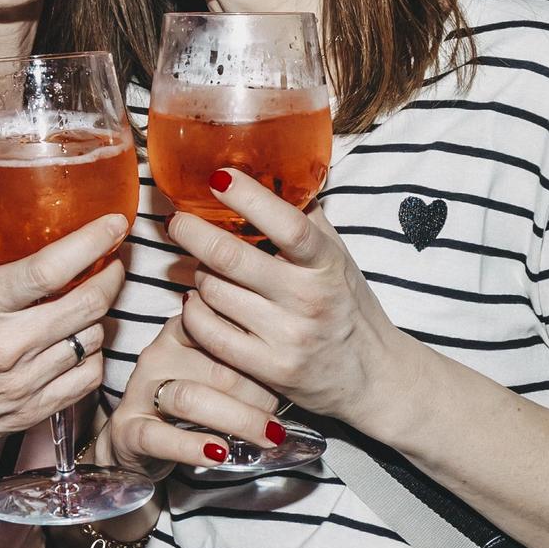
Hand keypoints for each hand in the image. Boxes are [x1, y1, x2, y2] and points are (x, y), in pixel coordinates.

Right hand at [0, 210, 127, 461]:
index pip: (51, 268)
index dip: (92, 242)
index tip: (114, 223)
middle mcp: (7, 345)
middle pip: (88, 303)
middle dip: (113, 273)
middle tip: (114, 258)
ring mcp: (23, 383)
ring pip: (92, 338)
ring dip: (100, 314)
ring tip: (92, 299)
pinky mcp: (31, 411)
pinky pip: (87, 378)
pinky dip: (92, 355)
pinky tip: (78, 341)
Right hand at [96, 313, 279, 480]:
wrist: (141, 441)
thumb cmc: (195, 401)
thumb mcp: (221, 373)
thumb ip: (249, 360)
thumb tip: (299, 361)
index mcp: (183, 330)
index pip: (227, 327)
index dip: (263, 352)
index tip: (291, 372)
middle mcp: (158, 353)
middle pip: (216, 366)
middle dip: (258, 394)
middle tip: (284, 417)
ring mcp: (139, 390)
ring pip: (189, 398)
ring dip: (236, 419)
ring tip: (267, 436)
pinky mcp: (127, 428)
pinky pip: (158, 436)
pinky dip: (190, 446)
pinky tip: (219, 452)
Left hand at [168, 169, 408, 423]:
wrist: (372, 376)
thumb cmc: (347, 305)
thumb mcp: (337, 257)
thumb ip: (307, 218)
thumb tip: (273, 171)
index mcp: (326, 263)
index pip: (288, 225)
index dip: (249, 198)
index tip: (218, 177)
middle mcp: (308, 299)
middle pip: (231, 259)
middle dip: (192, 233)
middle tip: (176, 221)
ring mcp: (287, 337)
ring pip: (213, 293)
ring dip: (195, 273)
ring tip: (197, 266)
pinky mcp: (269, 369)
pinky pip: (209, 333)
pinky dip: (192, 312)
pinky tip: (196, 300)